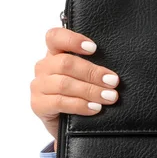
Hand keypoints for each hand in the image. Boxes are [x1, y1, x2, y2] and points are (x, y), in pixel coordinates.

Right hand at [30, 28, 119, 150]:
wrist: (70, 121)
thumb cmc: (83, 90)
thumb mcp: (89, 74)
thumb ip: (96, 64)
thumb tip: (116, 69)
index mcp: (55, 52)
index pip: (55, 37)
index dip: (73, 40)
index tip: (94, 48)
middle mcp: (44, 66)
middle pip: (66, 63)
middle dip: (93, 72)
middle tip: (113, 81)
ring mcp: (39, 85)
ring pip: (64, 84)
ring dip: (91, 91)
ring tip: (110, 97)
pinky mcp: (38, 105)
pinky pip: (59, 102)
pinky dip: (80, 105)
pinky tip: (95, 108)